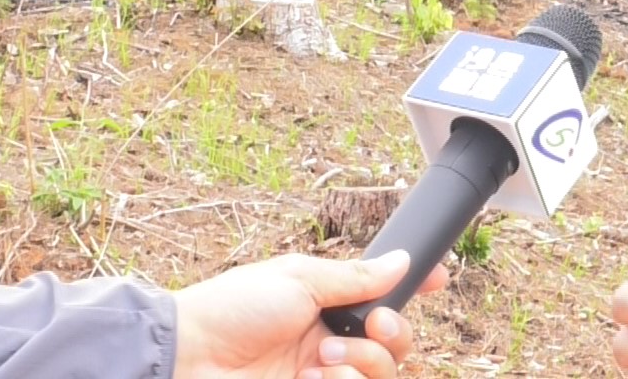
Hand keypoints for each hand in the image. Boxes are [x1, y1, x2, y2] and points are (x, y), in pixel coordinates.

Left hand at [172, 249, 448, 378]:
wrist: (188, 356)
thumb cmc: (233, 308)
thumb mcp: (299, 278)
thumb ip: (355, 276)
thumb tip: (402, 260)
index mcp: (327, 304)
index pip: (384, 297)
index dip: (415, 290)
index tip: (438, 279)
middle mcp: (330, 341)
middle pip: (395, 344)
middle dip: (393, 333)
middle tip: (370, 326)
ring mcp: (322, 376)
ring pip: (382, 375)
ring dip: (363, 363)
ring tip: (323, 359)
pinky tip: (317, 378)